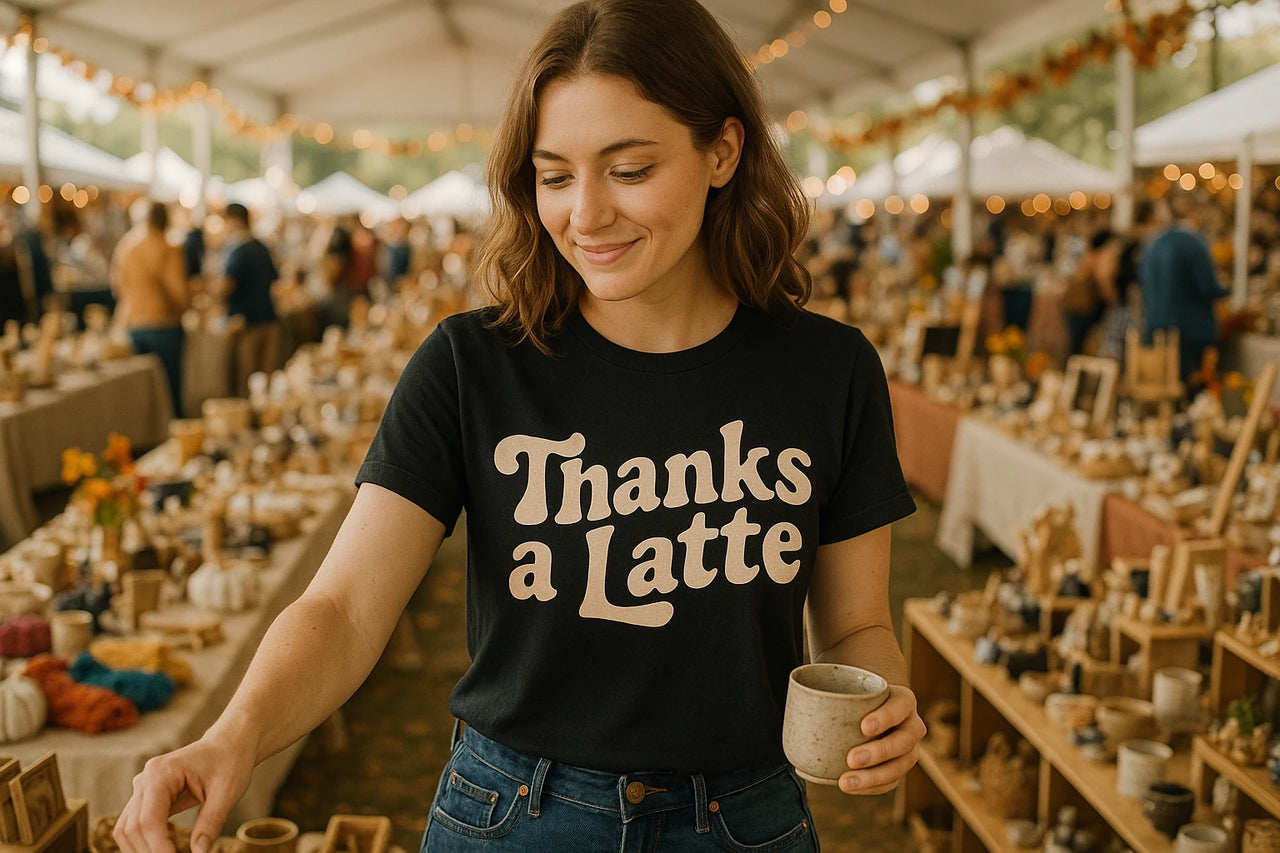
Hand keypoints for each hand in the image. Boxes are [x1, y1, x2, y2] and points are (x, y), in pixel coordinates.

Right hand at [113, 737, 253, 852]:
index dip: (158, 847)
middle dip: (148, 851)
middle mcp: (145, 779)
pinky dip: (143, 842)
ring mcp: (142, 788)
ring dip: (141, 849)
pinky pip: (135, 824)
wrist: (228, 744)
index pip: (148, 820)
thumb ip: (211, 823)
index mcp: (161, 773)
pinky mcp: (147, 797)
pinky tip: (161, 852)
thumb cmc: (230, 762)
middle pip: (132, 827)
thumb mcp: (227, 792)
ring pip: (126, 829)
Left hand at [838, 685, 924, 795]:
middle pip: (903, 742)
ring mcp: (907, 749)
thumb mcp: (849, 680)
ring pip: (899, 767)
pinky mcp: (897, 766)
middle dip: (879, 752)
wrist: (870, 703)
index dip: (886, 718)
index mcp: (903, 700)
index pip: (900, 707)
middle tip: (851, 758)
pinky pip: (890, 782)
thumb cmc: (856, 691)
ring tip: (846, 781)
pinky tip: (851, 787)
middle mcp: (911, 725)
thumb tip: (796, 685)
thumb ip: (830, 680)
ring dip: (874, 777)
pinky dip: (872, 787)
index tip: (863, 726)